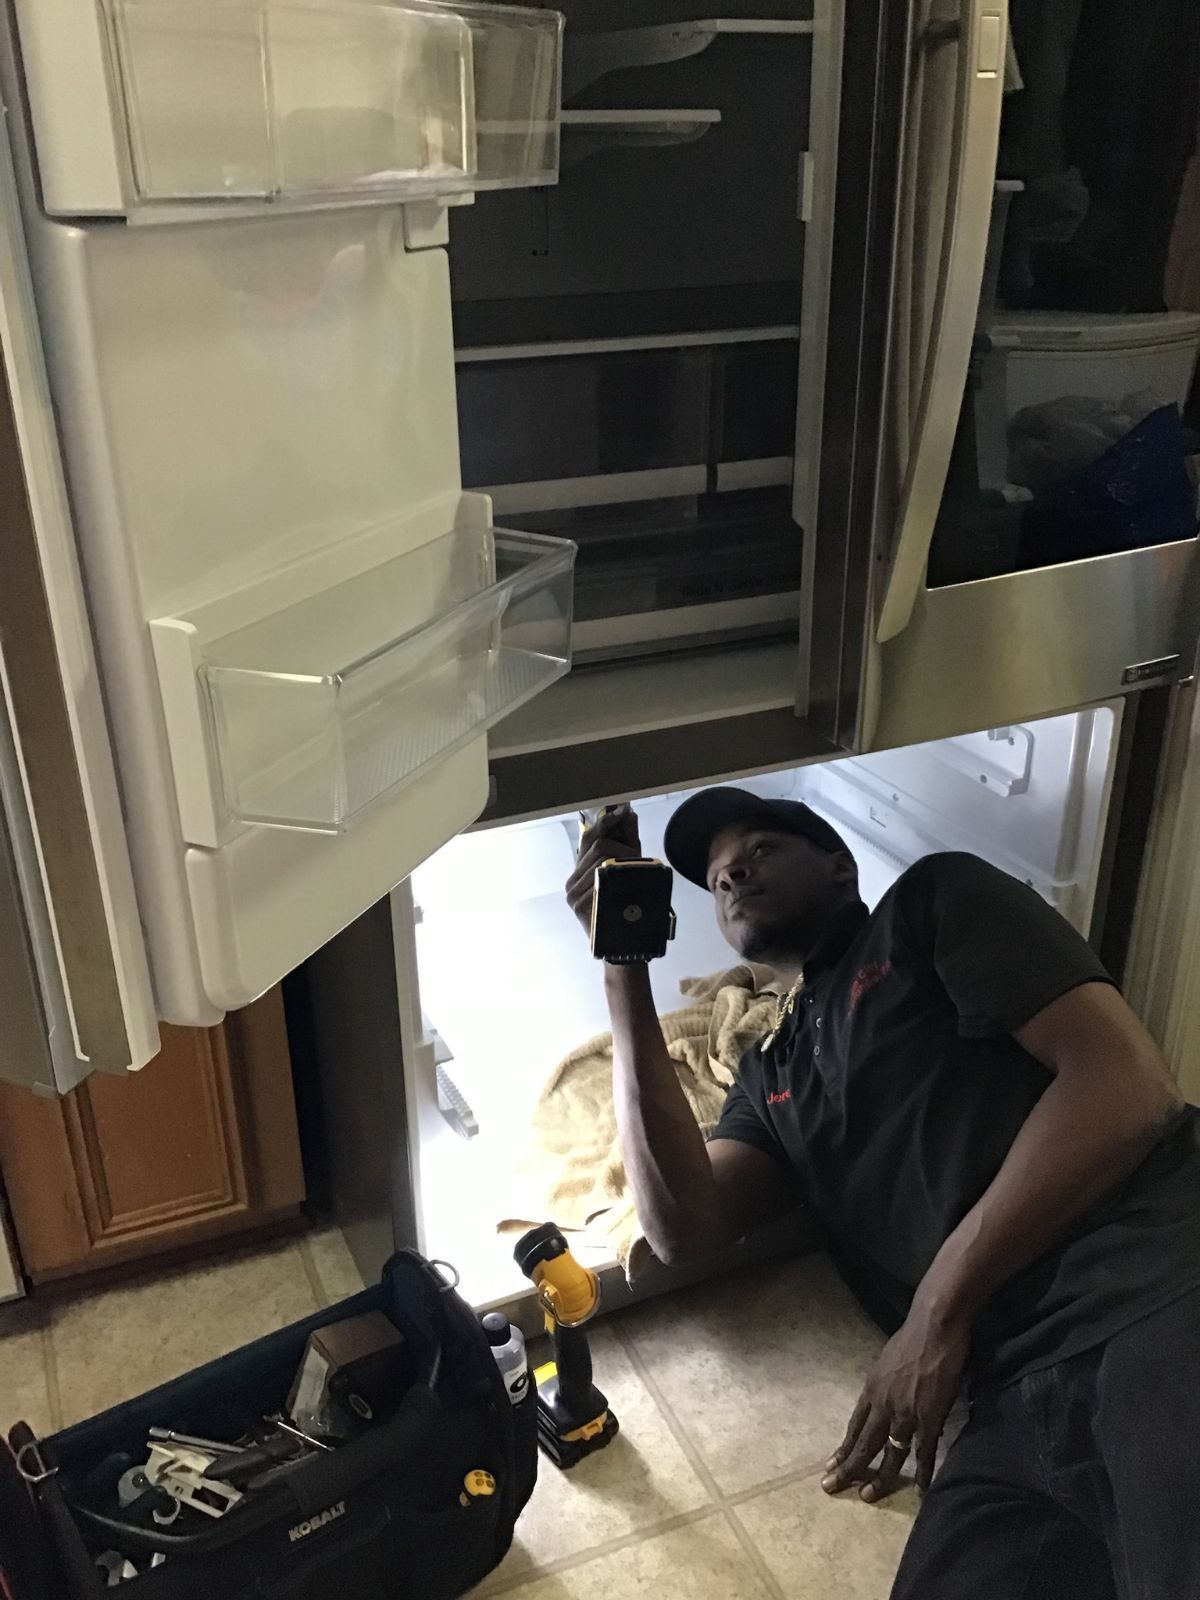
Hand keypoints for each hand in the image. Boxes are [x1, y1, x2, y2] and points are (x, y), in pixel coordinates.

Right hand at [565, 806, 641, 935]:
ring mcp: (573, 891)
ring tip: (635, 873)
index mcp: (581, 871)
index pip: (589, 837)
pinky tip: (625, 885)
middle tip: (636, 855)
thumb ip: (628, 844)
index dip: (605, 821)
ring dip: (624, 860)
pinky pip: (599, 876)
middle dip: (621, 845)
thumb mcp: (629, 872)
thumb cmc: (627, 910)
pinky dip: (617, 875)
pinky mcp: (577, 903)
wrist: (623, 947)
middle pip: (597, 844)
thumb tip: (629, 813)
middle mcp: (572, 880)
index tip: (622, 810)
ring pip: (601, 858)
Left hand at [821, 1301, 968, 1501]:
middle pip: (863, 1443)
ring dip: (880, 1477)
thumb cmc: (912, 1339)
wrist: (933, 1327)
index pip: (854, 1426)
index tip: (833, 1465)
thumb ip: (884, 1384)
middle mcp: (883, 1404)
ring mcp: (906, 1413)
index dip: (844, 1447)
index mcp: (872, 1389)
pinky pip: (925, 1451)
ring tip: (868, 1496)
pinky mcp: (930, 1417)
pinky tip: (922, 1490)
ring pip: (890, 1453)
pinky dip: (924, 1473)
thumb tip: (886, 1396)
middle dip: (848, 1468)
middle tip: (832, 1487)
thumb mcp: (886, 1361)